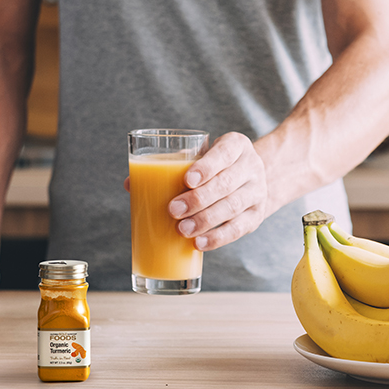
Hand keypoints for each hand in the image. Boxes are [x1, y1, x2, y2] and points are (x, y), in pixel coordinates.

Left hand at [168, 132, 267, 250]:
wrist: (250, 179)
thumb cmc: (215, 167)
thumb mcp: (201, 157)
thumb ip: (170, 167)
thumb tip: (131, 184)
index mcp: (237, 145)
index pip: (224, 153)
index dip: (206, 167)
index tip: (186, 181)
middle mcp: (252, 167)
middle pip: (226, 183)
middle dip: (199, 199)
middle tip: (173, 210)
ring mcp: (257, 192)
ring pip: (232, 207)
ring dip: (205, 220)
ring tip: (183, 229)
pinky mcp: (257, 215)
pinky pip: (238, 228)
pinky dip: (218, 238)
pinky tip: (199, 243)